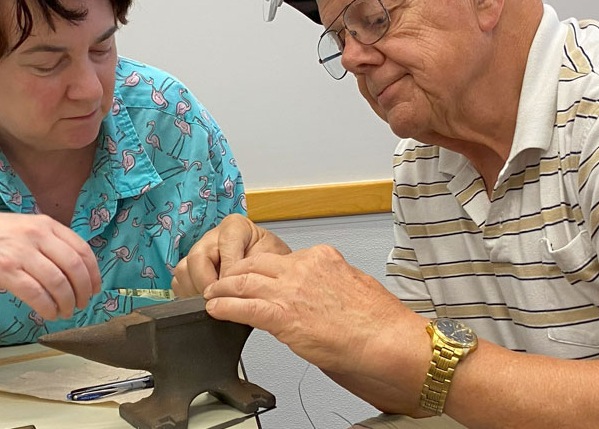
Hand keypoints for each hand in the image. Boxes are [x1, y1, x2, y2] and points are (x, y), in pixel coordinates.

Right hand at [0, 212, 100, 320]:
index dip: (93, 273)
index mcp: (46, 223)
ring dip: (67, 302)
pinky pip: (36, 294)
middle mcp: (36, 235)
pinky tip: (49, 314)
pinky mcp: (6, 270)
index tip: (95, 288)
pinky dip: (48, 307)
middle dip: (83, 291)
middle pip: (74, 267)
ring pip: (58, 283)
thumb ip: (49, 240)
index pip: (82, 249)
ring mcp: (21, 252)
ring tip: (66, 312)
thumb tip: (76, 268)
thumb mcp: (26, 226)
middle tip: (82, 304)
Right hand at [171, 214, 290, 296]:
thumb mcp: (272, 259)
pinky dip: (189, 294)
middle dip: (208, 284)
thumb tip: (232, 286)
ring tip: (216, 300)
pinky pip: (178, 281)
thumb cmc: (272, 261)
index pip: (224, 247)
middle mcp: (213, 236)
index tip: (236, 290)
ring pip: (183, 269)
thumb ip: (253, 268)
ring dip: (197, 290)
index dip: (229, 273)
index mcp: (235, 227)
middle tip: (221, 299)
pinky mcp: (190, 268)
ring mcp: (199, 251)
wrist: (272, 270)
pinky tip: (207, 299)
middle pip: (197, 257)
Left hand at [202, 244, 427, 375]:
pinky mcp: (282, 314)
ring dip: (223, 289)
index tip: (255, 277)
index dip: (264, 270)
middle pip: (256, 264)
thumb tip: (318, 296)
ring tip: (211, 295)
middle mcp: (304, 267)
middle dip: (236, 274)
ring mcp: (291, 289)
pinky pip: (243, 307)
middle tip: (223, 282)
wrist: (386, 340)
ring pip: (244, 281)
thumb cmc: (379, 323)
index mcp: (322, 257)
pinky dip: (224, 307)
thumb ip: (329, 285)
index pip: (282, 258)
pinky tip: (214, 309)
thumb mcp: (353, 286)